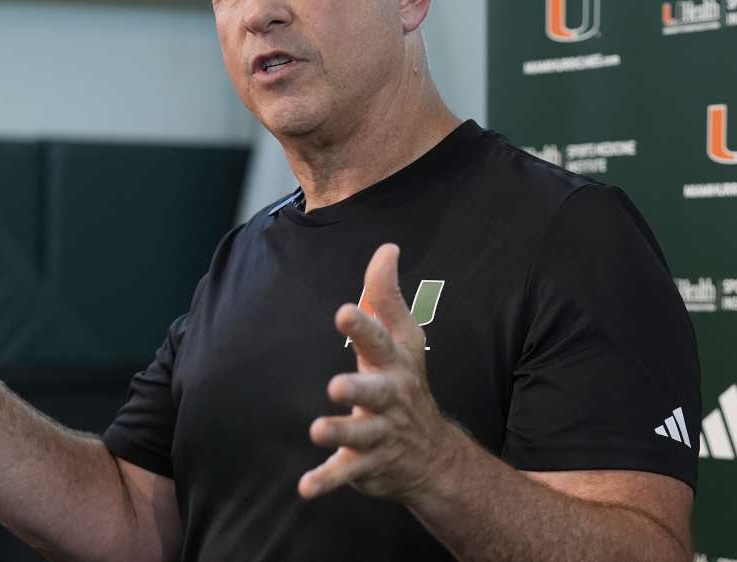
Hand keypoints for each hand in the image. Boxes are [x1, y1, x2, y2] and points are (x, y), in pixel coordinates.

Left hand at [299, 244, 461, 502]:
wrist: (431, 455)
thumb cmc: (406, 383)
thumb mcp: (403, 338)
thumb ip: (386, 294)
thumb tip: (387, 247)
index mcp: (394, 363)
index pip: (380, 340)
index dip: (363, 325)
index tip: (344, 310)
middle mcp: (390, 398)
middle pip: (375, 392)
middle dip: (357, 388)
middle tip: (335, 386)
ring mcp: (379, 433)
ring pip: (359, 434)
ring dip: (339, 432)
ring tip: (317, 430)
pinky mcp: (366, 464)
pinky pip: (345, 473)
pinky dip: (326, 481)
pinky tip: (305, 488)